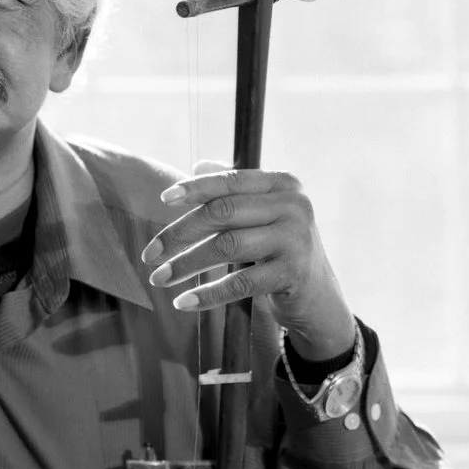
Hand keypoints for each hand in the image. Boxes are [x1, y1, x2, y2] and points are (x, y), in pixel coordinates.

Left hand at [140, 165, 356, 361]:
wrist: (317, 296)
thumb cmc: (280, 250)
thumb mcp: (263, 214)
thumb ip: (235, 191)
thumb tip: (196, 165)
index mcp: (283, 184)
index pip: (231, 181)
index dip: (195, 189)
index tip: (163, 200)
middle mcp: (293, 206)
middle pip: (222, 213)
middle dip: (180, 234)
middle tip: (150, 254)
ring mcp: (296, 239)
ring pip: (226, 247)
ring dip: (186, 265)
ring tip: (159, 278)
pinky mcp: (292, 274)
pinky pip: (239, 283)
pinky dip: (207, 294)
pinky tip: (183, 302)